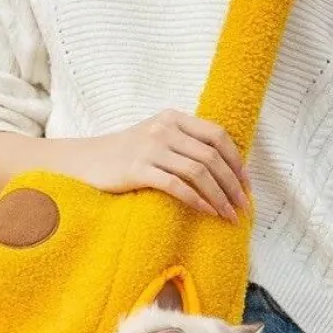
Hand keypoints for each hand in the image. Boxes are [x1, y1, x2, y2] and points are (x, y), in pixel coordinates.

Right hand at [77, 110, 249, 221]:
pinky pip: (176, 186)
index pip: (217, 135)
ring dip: (219, 196)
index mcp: (174, 118)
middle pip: (211, 156)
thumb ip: (186, 141)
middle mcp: (164, 129)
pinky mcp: (138, 169)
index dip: (236, 160)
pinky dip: (196, 200)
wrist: (87, 159)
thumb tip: (226, 165)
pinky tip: (207, 212)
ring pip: (198, 173)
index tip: (246, 183)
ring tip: (228, 214)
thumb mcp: (158, 135)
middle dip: (232, 184)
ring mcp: (150, 148)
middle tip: (242, 205)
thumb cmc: (128, 152)